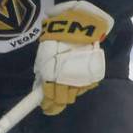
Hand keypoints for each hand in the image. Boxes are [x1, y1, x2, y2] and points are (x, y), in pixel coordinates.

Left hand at [33, 0, 113, 115]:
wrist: (80, 23)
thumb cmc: (57, 35)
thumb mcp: (44, 53)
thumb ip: (42, 71)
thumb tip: (39, 87)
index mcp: (50, 75)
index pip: (49, 98)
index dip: (48, 106)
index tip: (45, 108)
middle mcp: (66, 79)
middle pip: (62, 100)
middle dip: (57, 101)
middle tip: (53, 100)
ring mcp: (81, 78)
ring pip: (74, 94)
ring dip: (69, 93)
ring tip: (65, 87)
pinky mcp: (93, 74)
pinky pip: (86, 85)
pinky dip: (81, 84)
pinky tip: (76, 78)